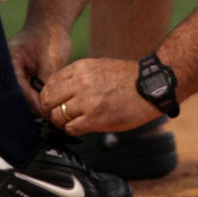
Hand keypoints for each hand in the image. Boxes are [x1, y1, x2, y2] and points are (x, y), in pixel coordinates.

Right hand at [8, 24, 71, 115]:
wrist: (52, 24)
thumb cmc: (50, 36)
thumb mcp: (50, 59)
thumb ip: (45, 82)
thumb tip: (44, 107)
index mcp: (9, 62)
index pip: (16, 89)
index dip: (31, 102)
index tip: (45, 112)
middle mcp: (8, 70)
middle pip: (16, 96)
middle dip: (31, 106)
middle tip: (48, 116)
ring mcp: (16, 75)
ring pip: (23, 97)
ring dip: (35, 104)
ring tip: (51, 112)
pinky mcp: (24, 78)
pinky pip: (29, 93)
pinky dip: (38, 98)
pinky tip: (50, 105)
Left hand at [39, 58, 161, 135]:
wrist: (150, 87)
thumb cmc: (127, 78)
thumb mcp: (98, 67)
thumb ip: (78, 76)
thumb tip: (60, 91)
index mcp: (80, 68)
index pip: (49, 83)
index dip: (47, 96)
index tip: (51, 103)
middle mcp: (80, 83)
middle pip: (47, 99)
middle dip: (47, 110)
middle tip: (53, 116)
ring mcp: (87, 101)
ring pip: (57, 116)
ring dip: (59, 122)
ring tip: (67, 123)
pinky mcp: (96, 118)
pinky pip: (71, 128)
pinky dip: (71, 130)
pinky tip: (79, 127)